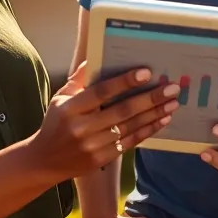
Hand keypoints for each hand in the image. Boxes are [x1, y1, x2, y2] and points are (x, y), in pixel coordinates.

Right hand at [31, 63, 178, 180]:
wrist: (44, 161)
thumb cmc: (55, 123)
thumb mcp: (60, 97)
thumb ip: (79, 78)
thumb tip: (95, 55)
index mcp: (71, 108)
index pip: (101, 92)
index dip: (124, 82)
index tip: (146, 72)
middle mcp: (82, 128)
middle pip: (122, 111)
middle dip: (150, 98)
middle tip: (171, 88)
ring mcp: (93, 146)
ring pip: (130, 127)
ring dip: (154, 114)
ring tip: (173, 102)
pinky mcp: (101, 159)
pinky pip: (130, 142)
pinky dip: (148, 130)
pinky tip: (162, 120)